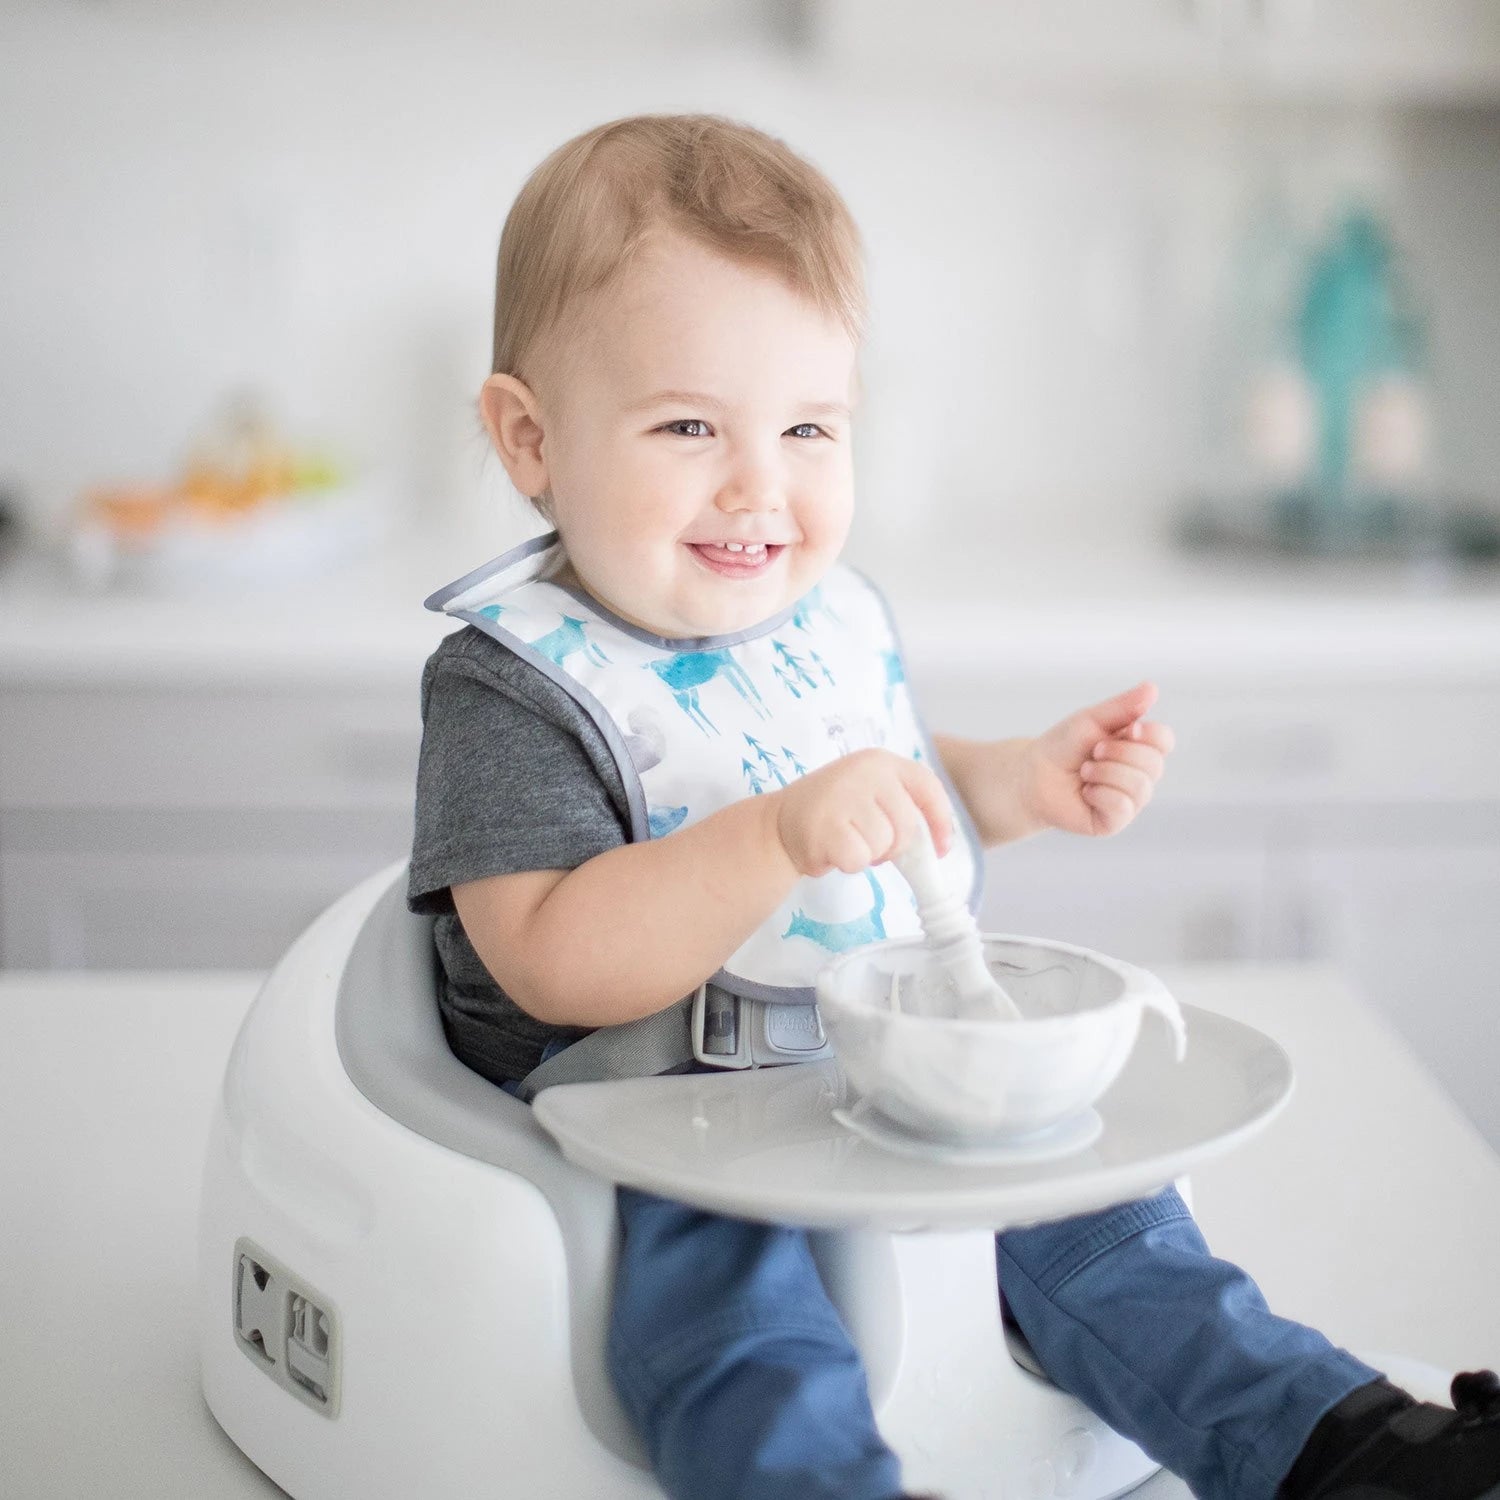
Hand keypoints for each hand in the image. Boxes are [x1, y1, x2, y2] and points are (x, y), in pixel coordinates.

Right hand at [773, 748, 955, 877]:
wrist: (778, 822)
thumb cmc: (833, 813)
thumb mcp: (870, 794)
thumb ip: (901, 806)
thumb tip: (937, 845)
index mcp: (881, 761)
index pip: (928, 787)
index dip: (940, 822)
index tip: (941, 849)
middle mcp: (865, 772)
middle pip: (907, 825)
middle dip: (893, 846)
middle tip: (867, 842)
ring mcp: (844, 796)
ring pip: (884, 845)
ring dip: (868, 855)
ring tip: (845, 841)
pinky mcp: (826, 825)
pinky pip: (859, 860)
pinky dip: (848, 864)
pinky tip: (831, 850)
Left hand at [1020, 681, 1174, 837]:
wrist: (1032, 776)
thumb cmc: (1062, 747)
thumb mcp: (1091, 720)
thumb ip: (1122, 706)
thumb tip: (1152, 688)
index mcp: (1137, 748)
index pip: (1164, 741)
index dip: (1151, 734)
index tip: (1128, 729)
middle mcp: (1138, 775)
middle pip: (1155, 763)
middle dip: (1119, 752)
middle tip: (1094, 751)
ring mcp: (1129, 800)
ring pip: (1141, 786)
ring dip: (1106, 772)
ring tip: (1085, 771)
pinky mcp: (1114, 821)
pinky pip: (1123, 806)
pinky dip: (1100, 793)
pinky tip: (1086, 791)